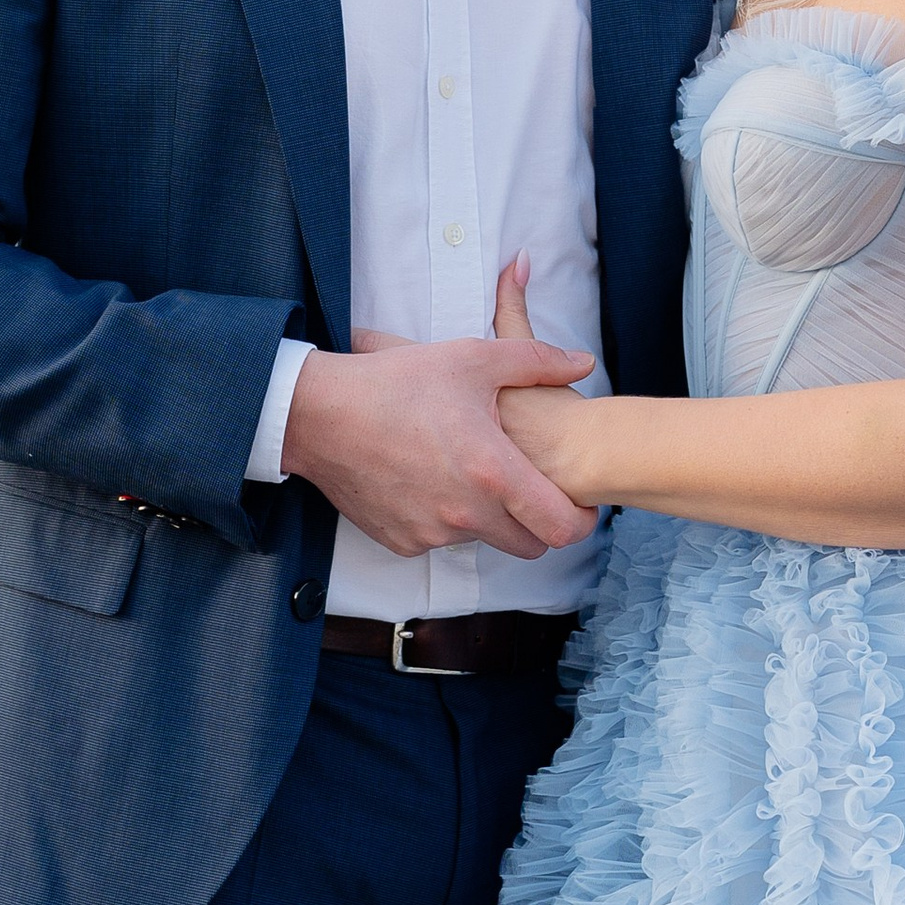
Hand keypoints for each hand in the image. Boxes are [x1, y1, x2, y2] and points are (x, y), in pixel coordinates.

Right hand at [283, 296, 597, 558]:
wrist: (320, 415)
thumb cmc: (397, 382)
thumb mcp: (472, 358)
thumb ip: (536, 361)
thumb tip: (584, 363)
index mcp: (492, 473)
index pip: (561, 527)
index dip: (582, 521)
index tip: (582, 506)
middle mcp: (466, 515)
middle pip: (531, 546)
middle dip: (539, 522)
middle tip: (532, 489)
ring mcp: (431, 534)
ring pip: (484, 540)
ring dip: (489, 517)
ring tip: (472, 472)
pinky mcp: (402, 542)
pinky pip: (441, 539)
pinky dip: (446, 518)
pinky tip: (431, 479)